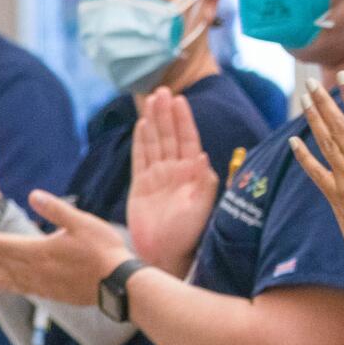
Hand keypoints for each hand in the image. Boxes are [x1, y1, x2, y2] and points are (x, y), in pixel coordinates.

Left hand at [0, 190, 132, 305]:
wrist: (119, 284)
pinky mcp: (52, 293)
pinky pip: (23, 289)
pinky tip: (1, 286)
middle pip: (2, 262)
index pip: (4, 245)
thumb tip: (33, 194)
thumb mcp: (82, 222)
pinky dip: (8, 286)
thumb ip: (55, 210)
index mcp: (40, 250)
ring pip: (9, 277)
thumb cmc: (104, 250)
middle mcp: (36, 269)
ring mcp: (43, 283)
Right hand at [128, 87, 220, 276]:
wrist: (165, 253)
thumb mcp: (202, 207)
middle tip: (161, 90)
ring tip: (150, 100)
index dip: (183, 119)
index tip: (179, 100)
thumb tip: (201, 156)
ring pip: (154, 142)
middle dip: (166, 113)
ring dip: (153, 121)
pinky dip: (140, 141)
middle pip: (169, 135)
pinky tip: (140, 125)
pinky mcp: (140, 186)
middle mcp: (174, 171)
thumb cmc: (187, 234)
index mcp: (191, 174)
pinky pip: (139, 158)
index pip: (187, 139)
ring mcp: (156, 177)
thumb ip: (203, 182)